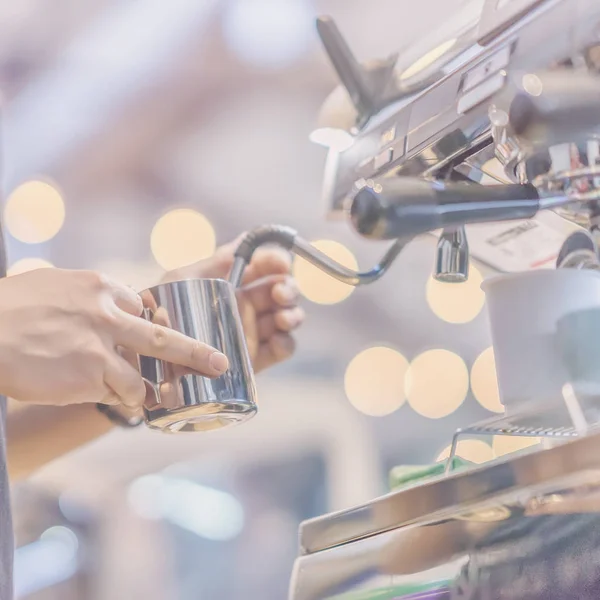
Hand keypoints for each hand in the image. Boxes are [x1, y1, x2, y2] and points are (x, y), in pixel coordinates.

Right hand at [0, 269, 228, 408]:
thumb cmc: (8, 309)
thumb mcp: (53, 285)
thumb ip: (85, 298)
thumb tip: (104, 308)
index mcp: (100, 287)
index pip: (139, 307)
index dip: (144, 326)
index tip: (150, 338)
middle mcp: (107, 315)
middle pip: (164, 337)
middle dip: (196, 354)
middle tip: (219, 364)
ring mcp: (100, 347)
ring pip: (138, 378)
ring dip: (138, 391)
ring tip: (132, 397)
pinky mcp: (88, 376)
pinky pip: (115, 395)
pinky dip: (114, 400)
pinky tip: (96, 397)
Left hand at [165, 237, 304, 372]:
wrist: (153, 357)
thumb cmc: (161, 312)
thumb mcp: (182, 279)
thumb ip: (215, 261)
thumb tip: (246, 237)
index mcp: (235, 281)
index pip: (267, 264)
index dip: (278, 260)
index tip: (281, 264)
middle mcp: (250, 303)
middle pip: (284, 289)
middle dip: (289, 288)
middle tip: (280, 294)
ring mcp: (255, 330)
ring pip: (289, 317)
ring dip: (293, 315)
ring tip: (282, 320)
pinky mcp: (257, 358)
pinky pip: (283, 348)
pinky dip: (287, 343)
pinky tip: (278, 340)